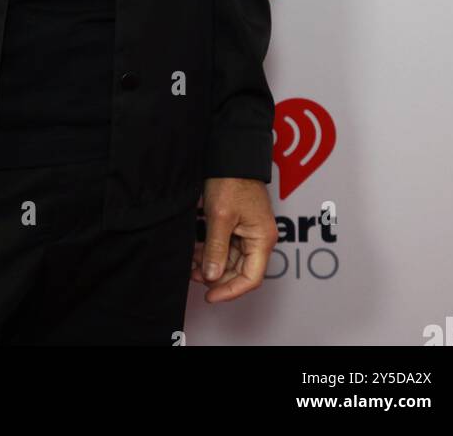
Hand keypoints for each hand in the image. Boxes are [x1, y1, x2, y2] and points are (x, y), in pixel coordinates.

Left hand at [191, 177, 277, 302]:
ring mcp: (250, 232)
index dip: (230, 291)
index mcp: (262, 239)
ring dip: (211, 264)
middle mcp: (259, 239)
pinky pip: (227, 246)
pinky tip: (195, 251)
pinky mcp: (240, 225)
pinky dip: (212, 250)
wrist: (231, 155)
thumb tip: (211, 277)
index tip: (210, 296)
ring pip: (231, 259)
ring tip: (190, 263)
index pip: (251, 278)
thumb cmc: (232, 181)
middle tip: (193, 276)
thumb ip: (216, 249)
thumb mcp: (220, 217)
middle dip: (217, 277)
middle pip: (240, 271)